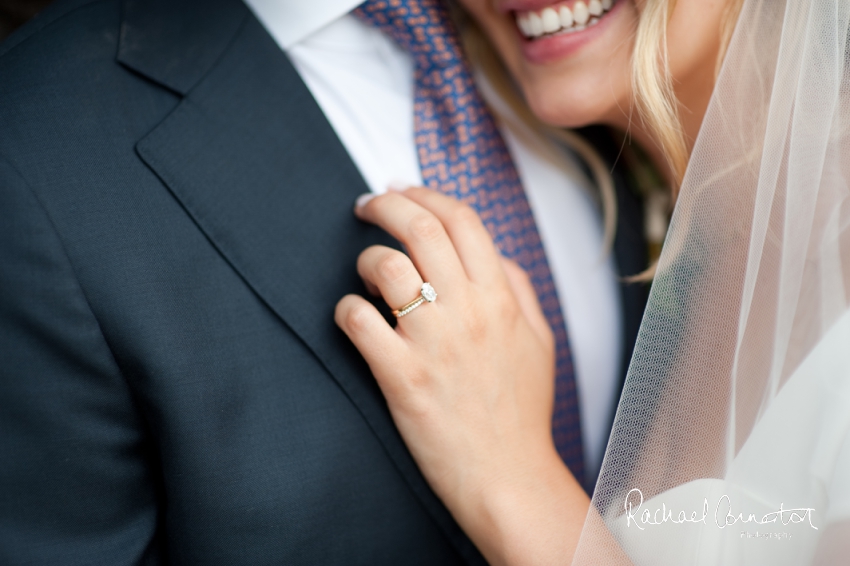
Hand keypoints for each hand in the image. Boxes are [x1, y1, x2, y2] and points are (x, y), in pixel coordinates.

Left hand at [335, 187, 588, 565]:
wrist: (508, 477)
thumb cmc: (521, 411)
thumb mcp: (539, 341)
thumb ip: (519, 288)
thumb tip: (489, 253)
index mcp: (502, 298)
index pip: (461, 219)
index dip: (424, 193)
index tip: (401, 190)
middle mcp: (469, 311)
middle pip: (420, 228)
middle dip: (385, 203)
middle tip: (366, 205)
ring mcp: (434, 344)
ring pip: (387, 267)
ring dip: (366, 259)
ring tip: (364, 272)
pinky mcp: (402, 378)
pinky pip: (358, 321)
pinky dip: (346, 310)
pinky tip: (353, 317)